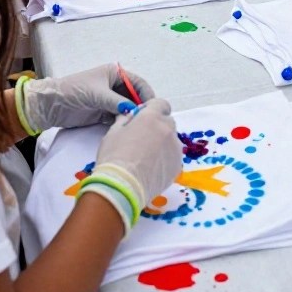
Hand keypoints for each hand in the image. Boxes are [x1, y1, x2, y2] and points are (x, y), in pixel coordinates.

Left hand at [19, 63, 155, 131]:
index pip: (137, 83)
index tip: (154, 108)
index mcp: (115, 73)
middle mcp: (114, 86)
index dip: (146, 94)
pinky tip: (127, 131)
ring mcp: (109, 100)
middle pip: (135, 97)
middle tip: (149, 121)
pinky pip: (119, 118)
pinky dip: (123, 123)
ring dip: (132, 117)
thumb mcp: (98, 94)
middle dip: (141, 107)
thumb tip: (135, 112)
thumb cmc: (75, 90)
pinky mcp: (103, 113)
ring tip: (139, 128)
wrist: (51, 105)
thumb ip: (117, 102)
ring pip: (127, 109)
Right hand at [76, 98, 180, 235]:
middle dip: (157, 126)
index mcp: (152, 117)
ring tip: (146, 158)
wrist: (122, 188)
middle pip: (166, 122)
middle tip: (142, 140)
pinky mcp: (177, 165)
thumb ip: (126, 119)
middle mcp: (167, 129)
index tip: (142, 118)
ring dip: (162, 143)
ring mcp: (175, 148)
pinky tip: (151, 169)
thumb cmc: (114, 157)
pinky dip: (165, 159)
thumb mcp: (113, 132)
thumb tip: (132, 116)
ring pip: (171, 140)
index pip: (160, 103)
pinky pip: (173, 157)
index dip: (151, 109)